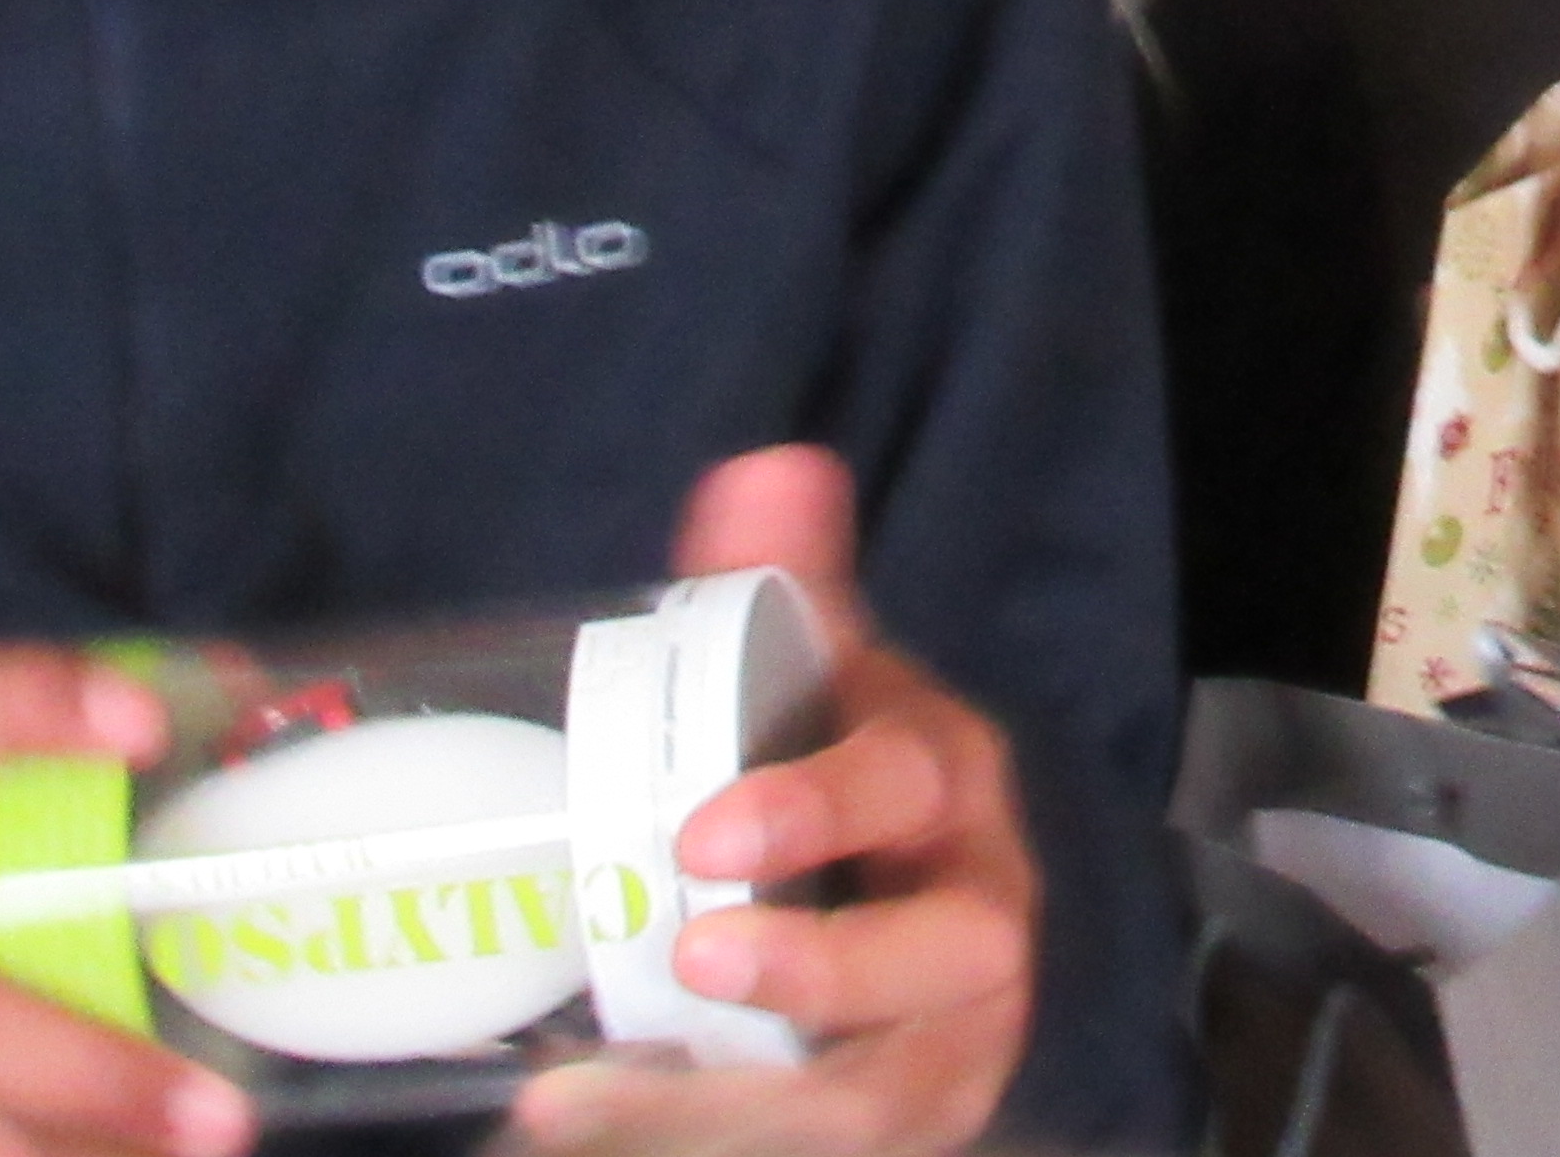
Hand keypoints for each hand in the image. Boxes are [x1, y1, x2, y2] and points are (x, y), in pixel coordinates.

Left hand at [510, 448, 1036, 1155]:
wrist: (920, 936)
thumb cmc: (850, 799)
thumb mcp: (831, 690)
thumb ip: (790, 590)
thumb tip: (768, 471)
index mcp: (952, 791)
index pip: (910, 785)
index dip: (821, 808)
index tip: (701, 831)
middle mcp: (979, 922)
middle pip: (942, 956)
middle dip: (819, 965)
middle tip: (685, 956)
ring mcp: (949, 1045)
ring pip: (876, 1094)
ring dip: (738, 1104)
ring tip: (582, 1108)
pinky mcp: (903, 1125)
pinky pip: (825, 1151)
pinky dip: (710, 1145)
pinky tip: (580, 1130)